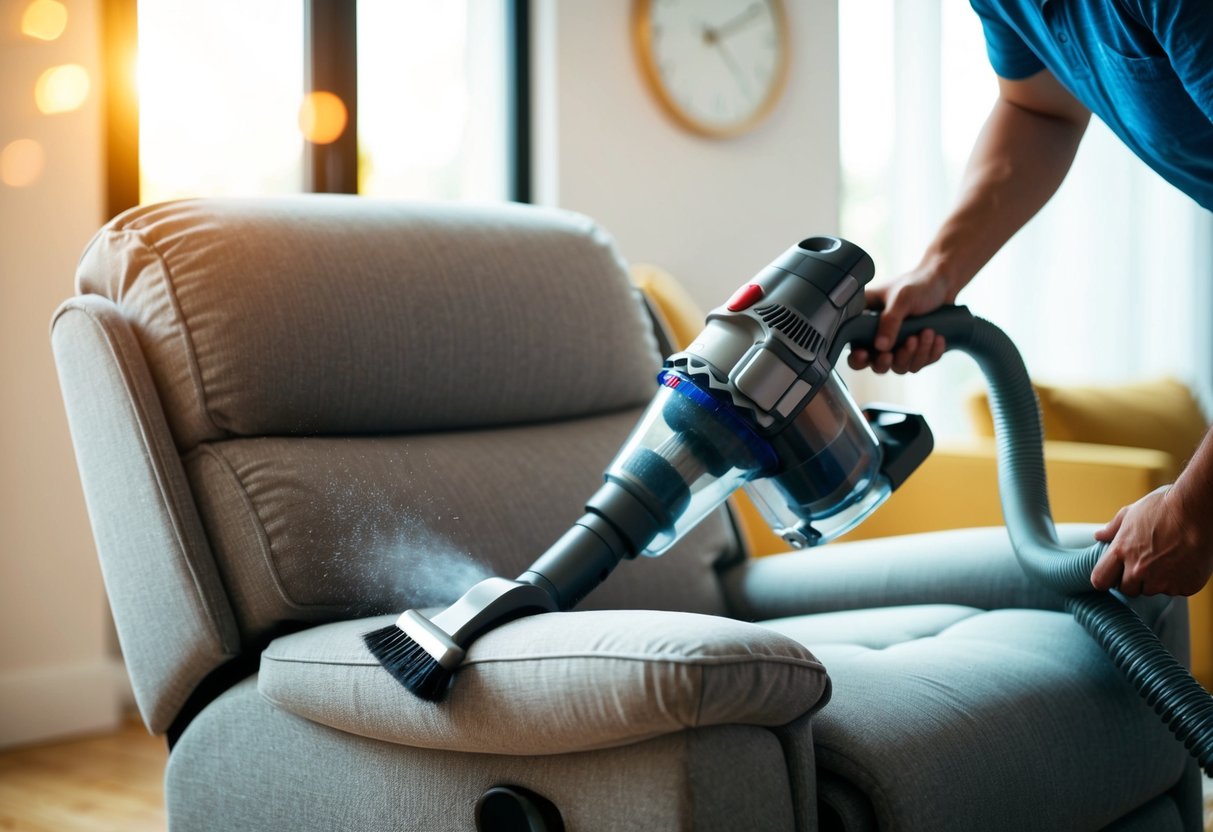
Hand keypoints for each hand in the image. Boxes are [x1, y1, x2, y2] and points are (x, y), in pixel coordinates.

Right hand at [847, 266, 951, 373]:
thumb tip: (881, 346)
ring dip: (916, 354)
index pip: (854, 347)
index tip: (865, 354)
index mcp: (866, 321)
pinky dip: (931, 353)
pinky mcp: (916, 350)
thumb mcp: (901, 299)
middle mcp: (879, 337)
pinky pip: (921, 363)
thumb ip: (890, 321)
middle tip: (907, 343)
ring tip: (927, 332)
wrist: (944, 282)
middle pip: (877, 365)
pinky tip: (937, 337)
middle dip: (893, 359)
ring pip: (901, 367)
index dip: (857, 358)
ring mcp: (898, 345)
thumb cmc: (918, 283)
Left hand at [1090, 486, 1212, 596]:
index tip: (1113, 574)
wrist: (1199, 511)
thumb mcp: (1132, 512)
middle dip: (1134, 580)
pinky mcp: (1184, 586)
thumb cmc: (1165, 507)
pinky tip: (1183, 562)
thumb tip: (1099, 536)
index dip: (1106, 578)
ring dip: (1156, 581)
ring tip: (1168, 558)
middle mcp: (1139, 570)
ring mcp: (1162, 581)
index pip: (1100, 580)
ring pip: (1152, 591)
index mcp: (1121, 551)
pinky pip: (1176, 590)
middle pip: (1127, 589)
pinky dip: (1179, 581)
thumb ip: (1113, 528)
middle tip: (1147, 562)